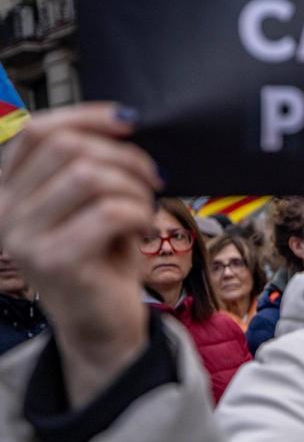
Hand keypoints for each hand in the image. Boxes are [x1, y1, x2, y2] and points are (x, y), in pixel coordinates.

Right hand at [0, 104, 160, 406]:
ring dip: (134, 188)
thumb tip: (121, 119)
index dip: (85, 116)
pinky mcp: (54, 261)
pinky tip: (140, 233)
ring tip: (143, 212)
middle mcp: (6, 212)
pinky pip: (109, 213)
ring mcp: (25, 238)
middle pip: (67, 148)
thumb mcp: (91, 204)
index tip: (128, 121)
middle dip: (124, 158)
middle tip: (151, 181)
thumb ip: (90, 164)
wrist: (102, 325)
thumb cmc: (102, 260)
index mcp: (9, 191)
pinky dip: (138, 215)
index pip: (36, 131)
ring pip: (89, 177)